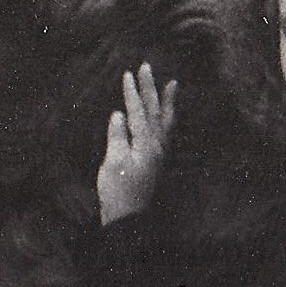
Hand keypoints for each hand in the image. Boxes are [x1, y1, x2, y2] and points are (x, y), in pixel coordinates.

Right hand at [95, 64, 177, 223]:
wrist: (130, 220)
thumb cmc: (118, 193)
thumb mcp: (113, 164)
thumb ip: (117, 137)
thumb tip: (119, 114)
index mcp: (146, 144)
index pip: (139, 112)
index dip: (132, 93)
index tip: (128, 74)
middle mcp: (158, 146)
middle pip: (155, 111)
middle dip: (150, 88)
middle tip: (148, 66)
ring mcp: (161, 154)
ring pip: (166, 121)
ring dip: (167, 101)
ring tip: (173, 84)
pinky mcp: (159, 162)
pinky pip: (168, 132)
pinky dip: (168, 119)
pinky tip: (167, 114)